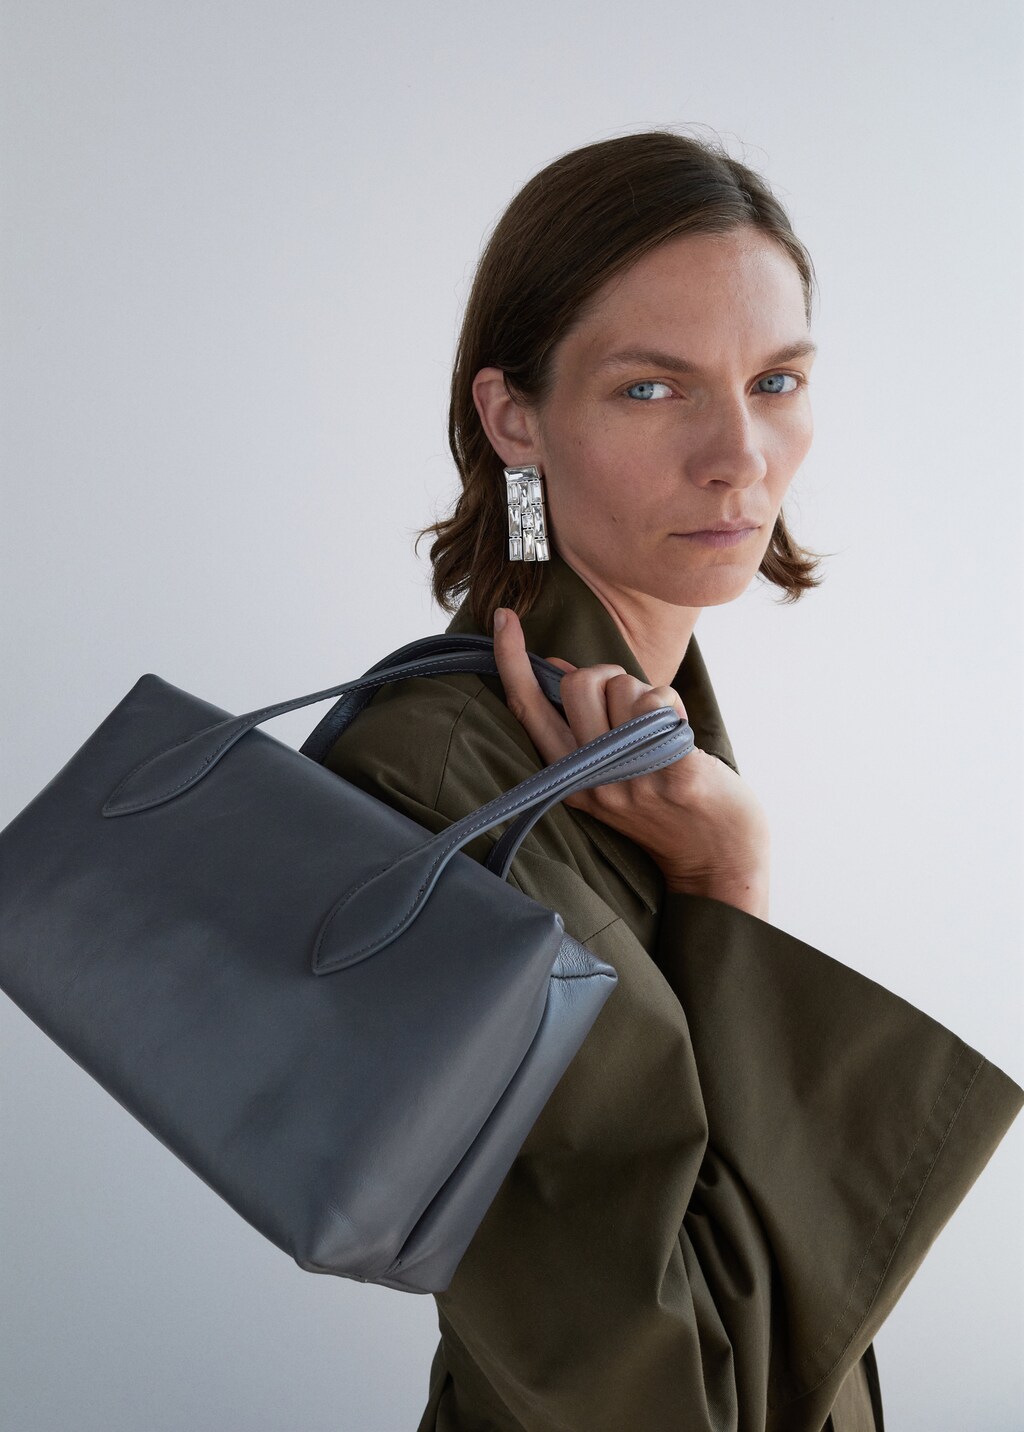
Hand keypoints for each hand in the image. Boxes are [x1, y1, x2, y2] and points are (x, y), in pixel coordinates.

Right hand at [491, 607, 770, 893]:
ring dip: (650, 696)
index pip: (528, 709)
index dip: (511, 661)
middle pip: (581, 682)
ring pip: (625, 686)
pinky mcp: (674, 772)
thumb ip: (583, 722)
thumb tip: (554, 665)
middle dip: (612, 678)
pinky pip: (661, 703)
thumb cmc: (668, 808)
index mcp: (570, 777)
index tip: (504, 618)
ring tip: (664, 734)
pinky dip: (675, 706)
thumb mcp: (610, 770)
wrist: (718, 863)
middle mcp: (593, 779)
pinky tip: (683, 737)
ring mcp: (632, 778)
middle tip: (636, 712)